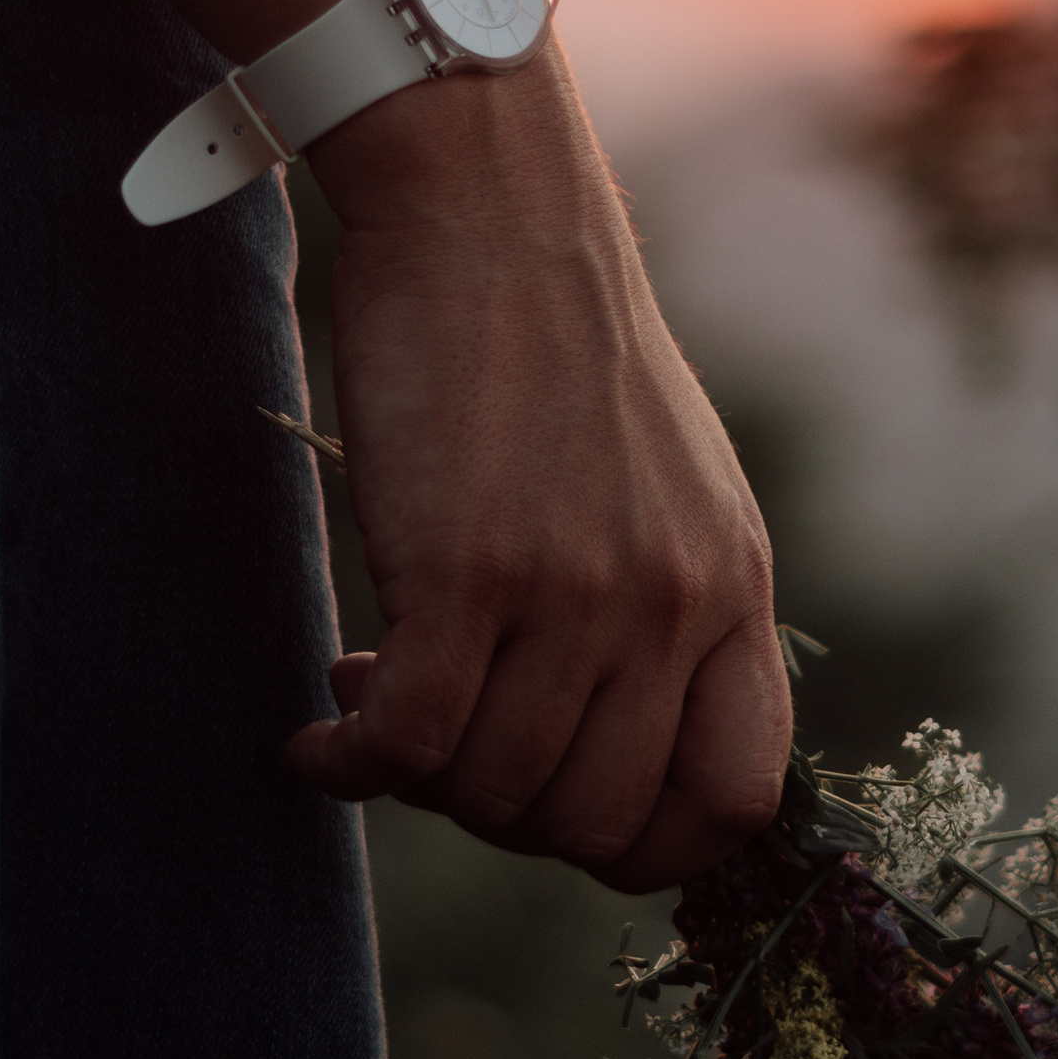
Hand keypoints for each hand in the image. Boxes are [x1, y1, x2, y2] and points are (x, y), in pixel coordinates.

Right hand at [281, 50, 792, 892]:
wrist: (485, 213)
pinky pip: (411, 747)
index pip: (737, 799)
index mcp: (734, 587)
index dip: (645, 845)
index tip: (558, 812)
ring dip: (418, 784)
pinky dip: (351, 766)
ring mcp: (576, 592)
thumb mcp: (667, 488)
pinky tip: (319, 741)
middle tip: (445, 750)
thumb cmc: (552, 350)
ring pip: (495, 791)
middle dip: (508, 818)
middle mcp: (672, 602)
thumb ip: (666, 613)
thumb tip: (603, 750)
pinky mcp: (469, 570)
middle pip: (598, 821)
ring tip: (374, 703)